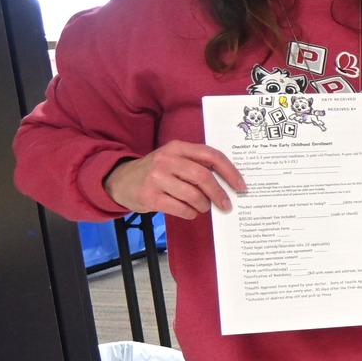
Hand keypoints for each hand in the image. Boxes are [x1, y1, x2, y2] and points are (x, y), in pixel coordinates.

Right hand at [106, 141, 246, 219]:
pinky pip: (181, 208)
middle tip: (227, 205)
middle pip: (203, 177)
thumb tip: (228, 182)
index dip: (230, 171)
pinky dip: (190, 213)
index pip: (211, 155)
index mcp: (177, 147)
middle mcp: (166, 160)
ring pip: (193, 195)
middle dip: (219, 193)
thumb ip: (196, 164)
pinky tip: (189, 211)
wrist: (120, 180)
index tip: (241, 186)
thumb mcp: (174, 159)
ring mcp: (157, 178)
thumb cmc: (156, 172)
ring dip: (203, 205)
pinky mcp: (150, 196)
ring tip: (203, 207)